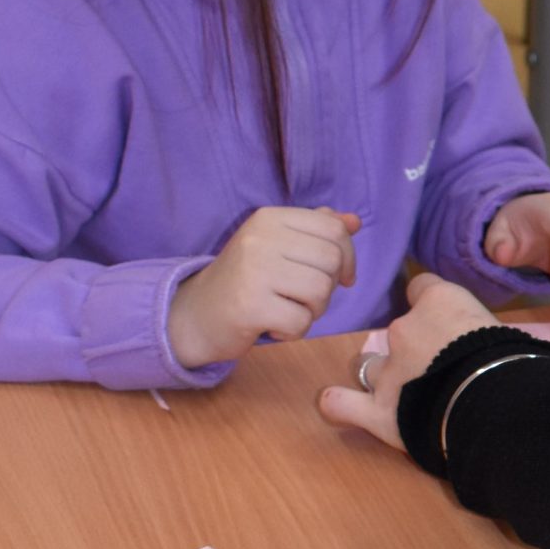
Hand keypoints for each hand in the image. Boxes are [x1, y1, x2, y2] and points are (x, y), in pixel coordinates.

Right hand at [169, 206, 359, 369]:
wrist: (195, 314)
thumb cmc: (245, 280)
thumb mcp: (277, 246)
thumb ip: (315, 231)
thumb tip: (354, 221)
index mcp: (269, 217)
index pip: (334, 230)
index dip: (347, 258)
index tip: (339, 277)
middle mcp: (260, 237)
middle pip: (331, 261)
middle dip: (327, 288)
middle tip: (301, 298)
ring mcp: (253, 270)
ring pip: (320, 291)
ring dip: (311, 311)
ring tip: (286, 310)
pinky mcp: (250, 306)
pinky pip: (301, 322)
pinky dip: (293, 331)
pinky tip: (271, 325)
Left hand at [317, 273, 491, 451]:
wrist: (495, 399)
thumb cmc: (509, 359)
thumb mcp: (501, 327)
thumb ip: (478, 328)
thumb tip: (481, 341)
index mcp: (439, 301)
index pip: (423, 289)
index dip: (432, 305)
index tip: (446, 321)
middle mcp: (405, 330)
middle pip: (399, 331)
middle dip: (413, 346)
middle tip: (442, 368)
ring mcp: (388, 372)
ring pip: (372, 366)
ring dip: (385, 375)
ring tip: (407, 392)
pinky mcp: (380, 411)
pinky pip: (344, 405)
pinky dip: (338, 404)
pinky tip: (334, 402)